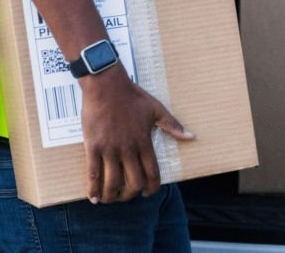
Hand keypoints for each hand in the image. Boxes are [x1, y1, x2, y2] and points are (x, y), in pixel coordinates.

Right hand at [79, 65, 194, 202]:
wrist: (107, 86)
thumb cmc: (132, 96)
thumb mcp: (157, 109)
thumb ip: (172, 125)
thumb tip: (191, 136)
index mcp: (144, 141)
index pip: (152, 172)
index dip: (151, 187)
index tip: (149, 193)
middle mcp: (128, 149)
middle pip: (133, 182)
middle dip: (131, 194)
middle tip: (128, 196)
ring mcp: (110, 149)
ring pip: (112, 182)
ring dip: (111, 196)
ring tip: (110, 198)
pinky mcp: (93, 147)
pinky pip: (93, 173)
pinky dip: (93, 188)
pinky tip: (93, 197)